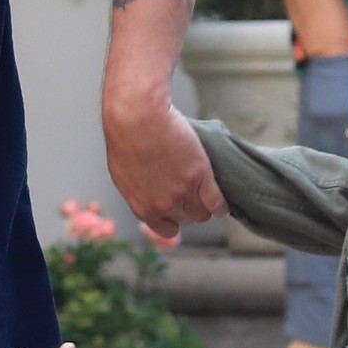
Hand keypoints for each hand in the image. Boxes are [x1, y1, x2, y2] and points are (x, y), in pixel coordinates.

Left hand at [103, 97, 227, 240]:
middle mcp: (163, 204)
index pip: (165, 229)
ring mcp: (183, 191)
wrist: (137, 118)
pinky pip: (217, 202)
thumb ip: (139, 192)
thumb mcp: (124, 174)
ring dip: (206, 207)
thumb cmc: (125, 139)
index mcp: (143, 207)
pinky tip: (222, 203)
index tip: (178, 212)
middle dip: (189, 211)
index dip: (174, 220)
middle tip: (193, 197)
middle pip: (186, 220)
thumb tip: (149, 196)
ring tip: (207, 197)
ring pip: (203, 213)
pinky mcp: (200, 175)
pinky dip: (221, 205)